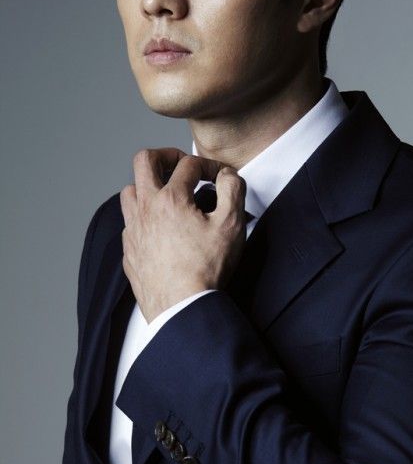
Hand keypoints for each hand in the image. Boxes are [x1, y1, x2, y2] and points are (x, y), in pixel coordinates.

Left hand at [120, 148, 246, 322]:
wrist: (183, 308)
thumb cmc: (206, 270)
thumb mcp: (231, 225)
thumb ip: (233, 190)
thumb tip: (228, 175)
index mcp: (170, 199)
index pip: (189, 164)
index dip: (209, 165)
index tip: (220, 177)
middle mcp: (146, 209)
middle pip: (144, 161)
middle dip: (166, 155)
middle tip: (183, 165)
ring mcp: (134, 230)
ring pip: (129, 191)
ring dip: (148, 185)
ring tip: (167, 194)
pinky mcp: (129, 251)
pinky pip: (129, 222)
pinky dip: (143, 216)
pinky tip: (159, 227)